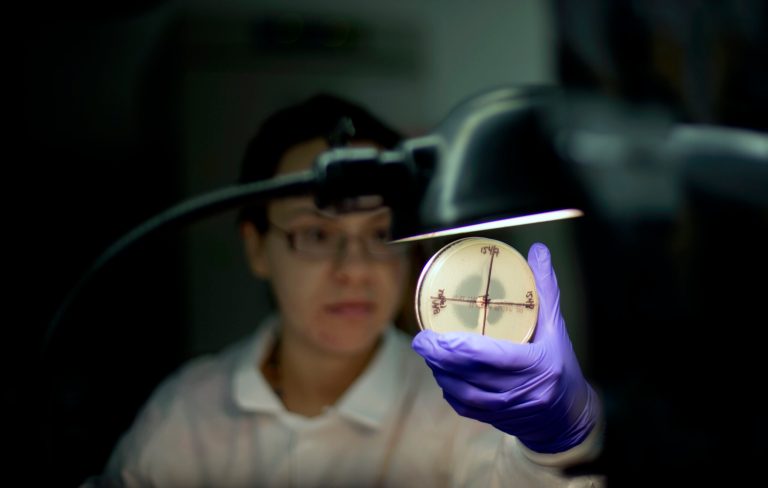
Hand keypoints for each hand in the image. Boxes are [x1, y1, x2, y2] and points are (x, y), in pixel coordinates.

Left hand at [412, 242, 599, 453]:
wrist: (569, 416)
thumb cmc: (563, 365)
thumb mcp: (557, 326)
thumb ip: (546, 288)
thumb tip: (537, 251)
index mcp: (538, 364)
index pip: (492, 356)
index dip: (459, 347)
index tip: (435, 334)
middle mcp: (522, 390)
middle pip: (472, 375)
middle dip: (440, 358)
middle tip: (421, 341)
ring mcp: (509, 409)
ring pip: (465, 394)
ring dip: (442, 374)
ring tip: (428, 354)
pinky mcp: (497, 420)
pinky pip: (466, 408)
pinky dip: (450, 390)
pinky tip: (442, 374)